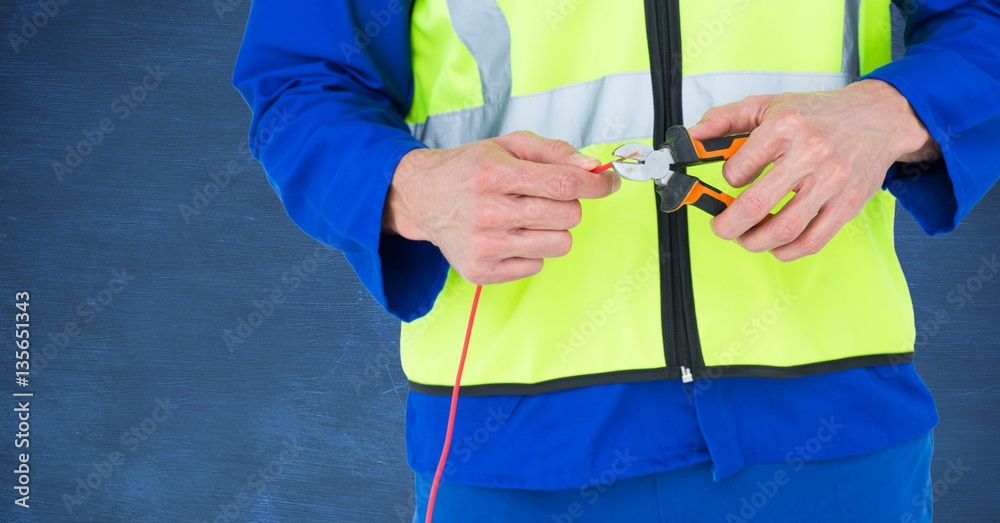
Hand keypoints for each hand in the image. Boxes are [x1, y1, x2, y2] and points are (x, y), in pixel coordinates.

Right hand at [383, 130, 619, 283]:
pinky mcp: (482, 271)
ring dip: (553, 230)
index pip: (564, 184)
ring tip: (528, 217)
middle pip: (568, 216)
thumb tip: (591, 168)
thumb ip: (553, 151)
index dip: (596, 185)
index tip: (606, 184)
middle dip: (569, 204)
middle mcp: (488, 213)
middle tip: (547, 197)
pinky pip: (537, 266)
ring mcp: (485, 247)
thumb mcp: (507, 145)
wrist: (423, 198)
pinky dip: (532, 250)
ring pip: (559, 244)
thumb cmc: (470, 169)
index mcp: (494, 174)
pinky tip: (510, 235)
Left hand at [689, 79, 939, 260]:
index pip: (738, 169)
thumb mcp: (767, 105)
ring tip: (746, 238)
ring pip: (783, 229)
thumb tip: (688, 140)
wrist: (878, 117)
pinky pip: (812, 241)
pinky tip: (776, 245)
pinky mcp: (849, 204)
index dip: (727, 182)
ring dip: (755, 242)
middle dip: (728, 226)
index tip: (732, 181)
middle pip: (756, 205)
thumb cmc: (817, 114)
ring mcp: (832, 181)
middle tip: (722, 227)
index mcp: (785, 126)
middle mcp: (810, 153)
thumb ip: (723, 120)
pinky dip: (787, 251)